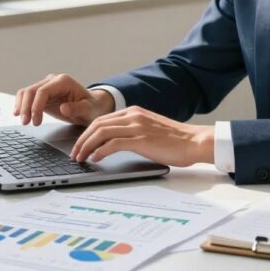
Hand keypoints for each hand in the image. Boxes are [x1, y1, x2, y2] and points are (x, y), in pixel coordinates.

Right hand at [14, 73, 114, 125]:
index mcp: (64, 81)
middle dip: (26, 107)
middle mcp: (53, 81)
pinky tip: (19, 114)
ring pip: (27, 92)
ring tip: (23, 121)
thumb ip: (77, 108)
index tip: (35, 120)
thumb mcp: (89, 109)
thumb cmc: (91, 107)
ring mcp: (46, 86)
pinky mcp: (42, 94)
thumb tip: (63, 108)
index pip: (43, 91)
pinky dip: (21, 104)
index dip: (36, 106)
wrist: (91, 107)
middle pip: (32, 90)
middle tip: (26, 123)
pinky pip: (27, 97)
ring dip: (22, 106)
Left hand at [70, 106, 213, 166]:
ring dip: (87, 146)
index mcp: (134, 112)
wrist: (195, 141)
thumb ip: (133, 130)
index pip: (101, 119)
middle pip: (97, 124)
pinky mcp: (141, 140)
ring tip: (80, 158)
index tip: (80, 145)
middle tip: (74, 154)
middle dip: (81, 140)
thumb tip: (114, 143)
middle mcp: (133, 116)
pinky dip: (100, 151)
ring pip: (101, 133)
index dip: (86, 133)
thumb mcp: (150, 129)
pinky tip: (95, 159)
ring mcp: (137, 127)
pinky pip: (113, 144)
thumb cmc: (176, 140)